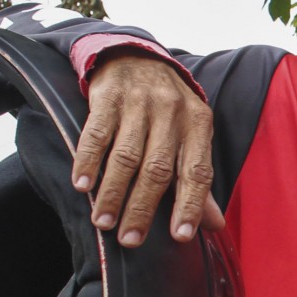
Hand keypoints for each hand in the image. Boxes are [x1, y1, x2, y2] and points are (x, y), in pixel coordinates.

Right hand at [71, 54, 222, 246]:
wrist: (137, 57)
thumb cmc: (168, 108)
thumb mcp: (191, 135)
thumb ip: (197, 178)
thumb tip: (214, 225)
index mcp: (198, 125)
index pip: (197, 171)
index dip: (190, 205)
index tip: (181, 236)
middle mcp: (172, 114)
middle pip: (157, 169)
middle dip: (142, 208)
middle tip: (130, 239)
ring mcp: (140, 104)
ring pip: (126, 156)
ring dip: (113, 193)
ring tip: (103, 222)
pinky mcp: (109, 97)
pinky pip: (97, 134)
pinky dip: (89, 161)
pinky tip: (82, 185)